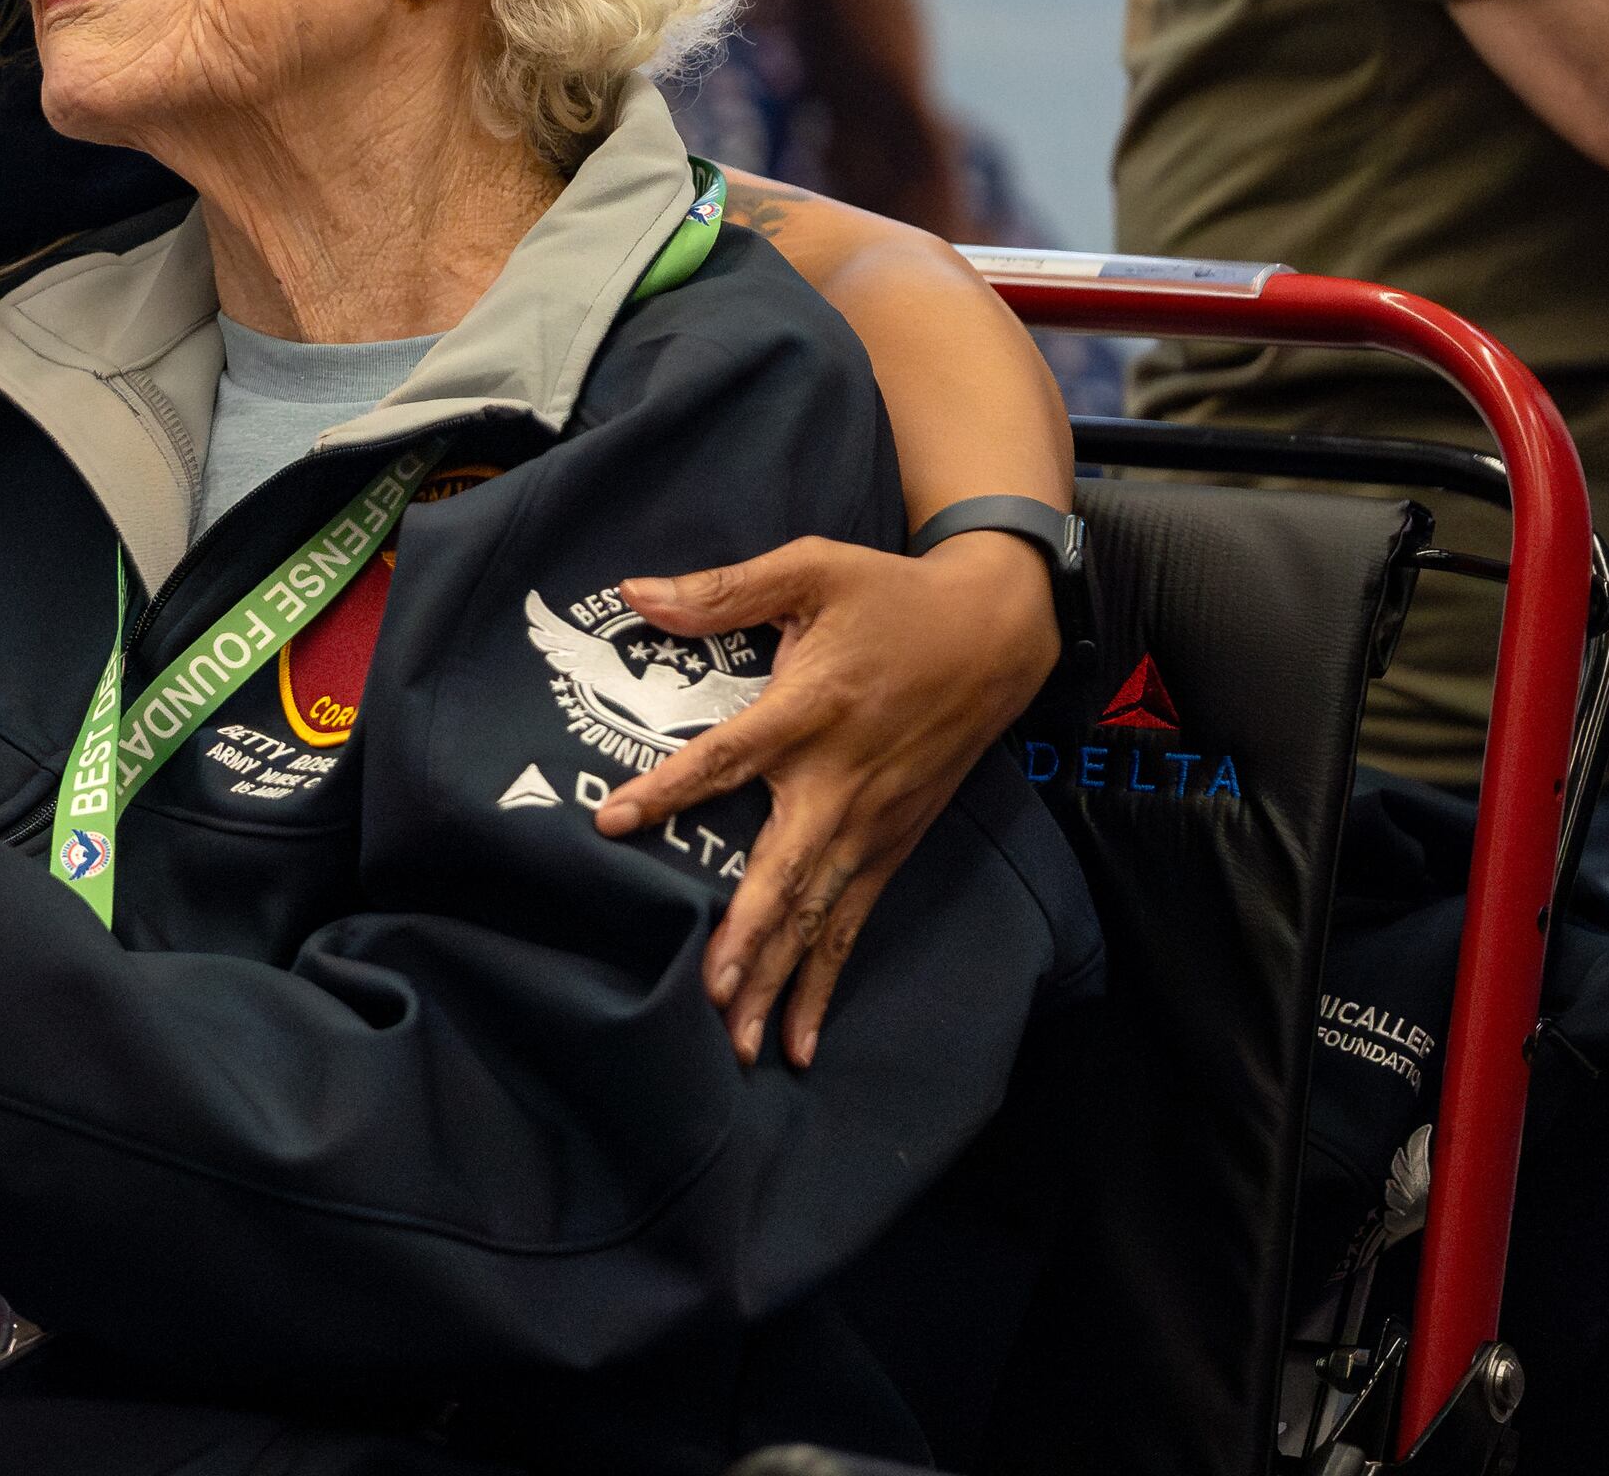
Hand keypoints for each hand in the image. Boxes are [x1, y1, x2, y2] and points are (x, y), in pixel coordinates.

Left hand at [594, 531, 1056, 1068]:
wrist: (996, 633)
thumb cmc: (891, 596)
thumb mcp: (810, 567)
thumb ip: (722, 589)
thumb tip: (633, 591)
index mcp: (811, 710)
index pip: (727, 757)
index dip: (670, 788)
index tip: (611, 821)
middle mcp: (841, 781)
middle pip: (787, 870)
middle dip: (749, 935)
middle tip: (710, 992)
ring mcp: (872, 823)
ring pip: (820, 915)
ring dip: (780, 979)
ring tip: (741, 1043)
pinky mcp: (892, 844)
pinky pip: (851, 922)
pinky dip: (825, 980)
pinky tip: (800, 1038)